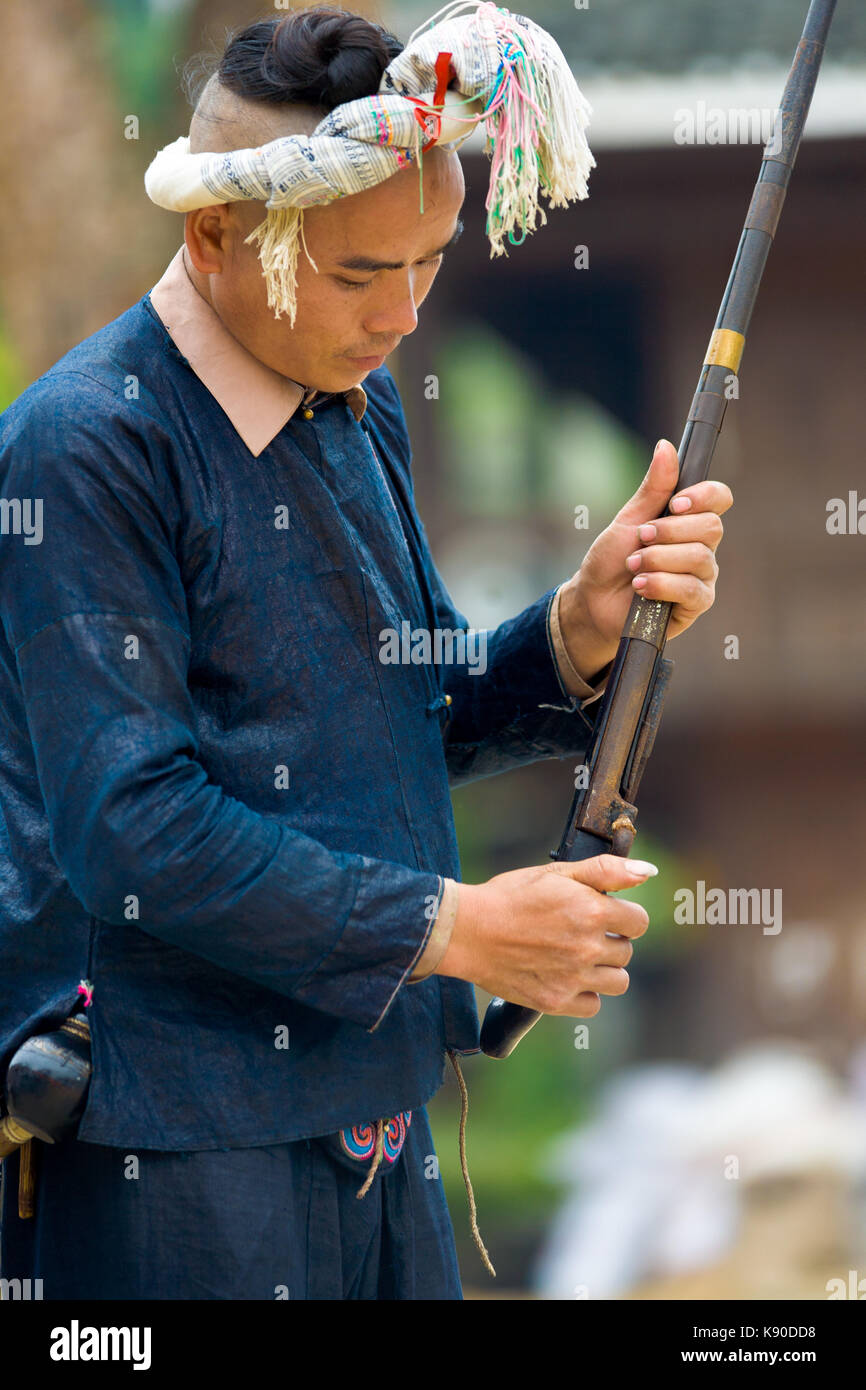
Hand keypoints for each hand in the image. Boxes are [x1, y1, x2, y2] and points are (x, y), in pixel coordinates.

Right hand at [436, 854, 653, 1015]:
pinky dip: (584, 994)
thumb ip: (606, 871)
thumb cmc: (510, 896)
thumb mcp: (557, 873)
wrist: (467, 931)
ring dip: (604, 970)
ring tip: (577, 957)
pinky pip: (593, 1005)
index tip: (604, 914)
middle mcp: (588, 946)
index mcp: (592, 911)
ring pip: (618, 982)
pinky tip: (566, 977)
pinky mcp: (556, 1002)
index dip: (623, 916)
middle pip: (627, 952)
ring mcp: (573, 977)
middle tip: (579, 933)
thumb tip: (647, 871)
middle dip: (610, 941)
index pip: (639, 922)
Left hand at [559, 439, 733, 681]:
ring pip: (699, 558)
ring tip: (633, 567)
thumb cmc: (610, 559)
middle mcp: (702, 546)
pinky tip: (641, 586)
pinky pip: (692, 589)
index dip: (704, 496)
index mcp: (689, 520)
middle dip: (668, 532)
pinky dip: (662, 584)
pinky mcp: (696, 603)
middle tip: (639, 540)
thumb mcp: (629, 519)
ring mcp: (702, 575)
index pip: (719, 498)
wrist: (593, 601)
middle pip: (711, 527)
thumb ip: (653, 488)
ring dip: (658, 560)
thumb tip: (666, 446)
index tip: (675, 503)